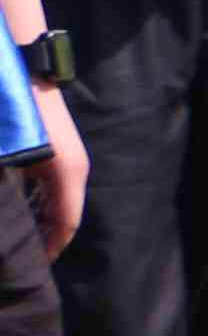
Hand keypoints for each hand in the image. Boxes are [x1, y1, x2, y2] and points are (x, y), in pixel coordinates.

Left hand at [23, 82, 77, 255]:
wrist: (20, 68)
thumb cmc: (18, 110)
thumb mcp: (13, 156)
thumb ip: (9, 189)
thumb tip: (6, 213)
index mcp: (66, 174)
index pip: (65, 226)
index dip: (50, 249)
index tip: (32, 268)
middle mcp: (72, 171)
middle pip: (63, 217)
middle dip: (44, 240)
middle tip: (21, 260)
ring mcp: (66, 161)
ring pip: (56, 203)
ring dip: (40, 222)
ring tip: (17, 240)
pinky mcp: (57, 154)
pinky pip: (50, 189)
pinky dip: (36, 205)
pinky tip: (17, 211)